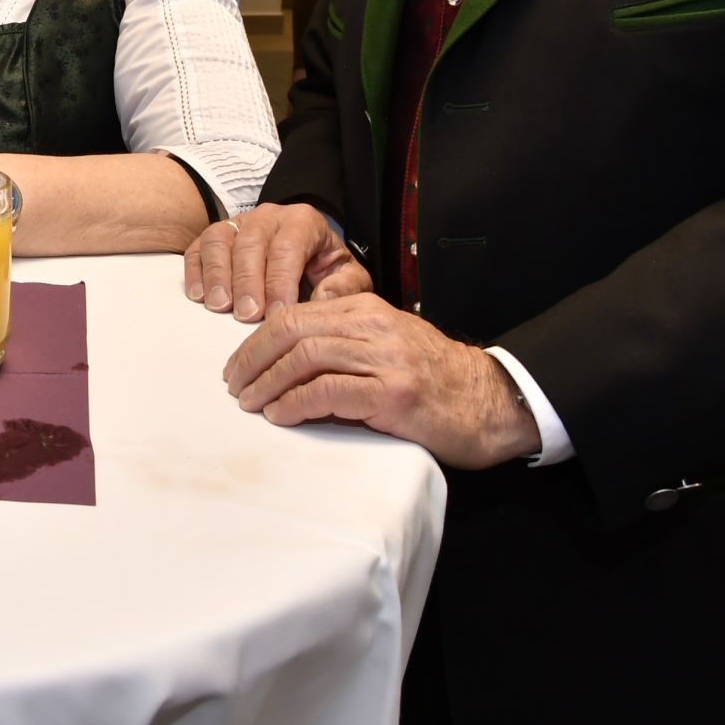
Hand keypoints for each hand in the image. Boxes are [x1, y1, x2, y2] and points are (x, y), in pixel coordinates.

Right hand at [185, 203, 369, 320]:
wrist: (311, 259)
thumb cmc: (327, 271)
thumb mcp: (348, 277)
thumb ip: (344, 287)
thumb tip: (324, 298)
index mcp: (303, 220)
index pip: (288, 247)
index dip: (280, 281)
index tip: (279, 313)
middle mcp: (269, 216)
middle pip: (251, 243)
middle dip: (248, 281)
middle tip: (248, 316)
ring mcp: (239, 223)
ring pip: (220, 240)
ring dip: (218, 275)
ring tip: (220, 307)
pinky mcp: (219, 236)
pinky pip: (199, 246)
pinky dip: (196, 270)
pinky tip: (199, 296)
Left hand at [221, 294, 539, 469]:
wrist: (490, 403)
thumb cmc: (433, 380)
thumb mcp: (385, 348)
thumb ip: (340, 346)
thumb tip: (280, 366)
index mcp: (367, 309)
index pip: (295, 313)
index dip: (257, 339)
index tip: (238, 365)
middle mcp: (374, 326)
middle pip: (292, 330)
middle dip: (253, 358)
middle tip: (234, 385)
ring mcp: (386, 359)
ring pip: (306, 357)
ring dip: (268, 382)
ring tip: (250, 403)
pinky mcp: (394, 394)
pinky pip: (329, 392)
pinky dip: (295, 403)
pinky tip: (281, 415)